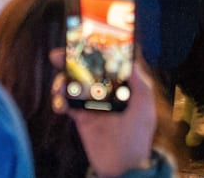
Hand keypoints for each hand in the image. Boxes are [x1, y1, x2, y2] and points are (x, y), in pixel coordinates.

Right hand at [49, 49, 157, 176]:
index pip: (108, 61)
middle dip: (71, 60)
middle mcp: (106, 91)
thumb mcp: (145, 105)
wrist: (123, 166)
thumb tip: (130, 59)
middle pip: (86, 69)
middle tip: (58, 55)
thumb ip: (139, 82)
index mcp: (122, 85)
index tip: (83, 39)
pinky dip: (60, 101)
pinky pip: (66, 103)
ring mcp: (92, 103)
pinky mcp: (81, 117)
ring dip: (62, 81)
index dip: (95, 49)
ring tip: (60, 87)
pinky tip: (61, 104)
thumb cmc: (138, 135)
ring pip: (73, 83)